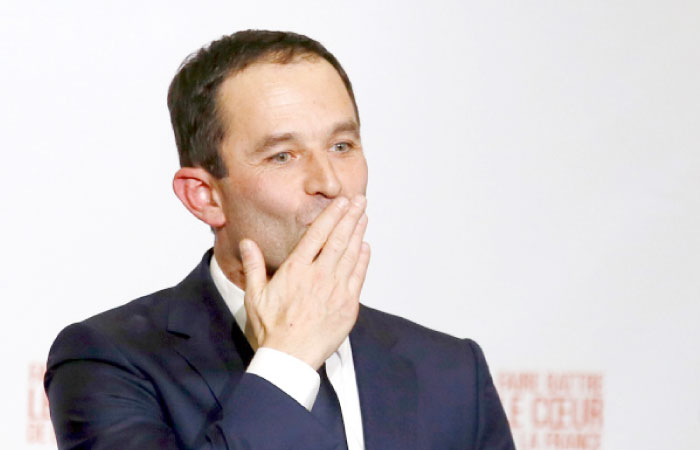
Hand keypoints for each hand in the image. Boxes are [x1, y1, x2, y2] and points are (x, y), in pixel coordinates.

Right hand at [239, 195, 369, 369]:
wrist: (290, 358)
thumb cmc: (272, 329)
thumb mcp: (255, 296)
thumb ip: (254, 266)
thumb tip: (247, 243)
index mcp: (296, 270)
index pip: (317, 234)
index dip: (331, 215)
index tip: (341, 202)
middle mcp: (318, 275)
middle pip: (338, 239)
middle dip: (350, 217)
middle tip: (360, 201)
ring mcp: (336, 289)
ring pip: (351, 254)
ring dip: (358, 233)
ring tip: (364, 217)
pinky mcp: (348, 305)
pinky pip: (358, 276)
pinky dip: (363, 259)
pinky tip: (366, 247)